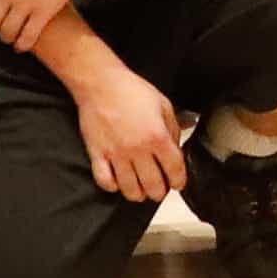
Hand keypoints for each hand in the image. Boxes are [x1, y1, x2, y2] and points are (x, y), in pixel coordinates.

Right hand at [65, 46, 184, 202]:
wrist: (100, 83)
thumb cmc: (132, 90)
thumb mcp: (163, 104)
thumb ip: (173, 128)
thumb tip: (177, 148)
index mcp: (157, 136)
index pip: (174, 170)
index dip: (179, 181)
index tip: (178, 183)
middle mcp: (138, 150)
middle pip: (153, 186)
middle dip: (160, 192)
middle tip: (160, 188)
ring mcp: (116, 155)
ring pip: (130, 190)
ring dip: (139, 194)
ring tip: (141, 189)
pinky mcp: (97, 155)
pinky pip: (105, 182)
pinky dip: (113, 187)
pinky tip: (118, 182)